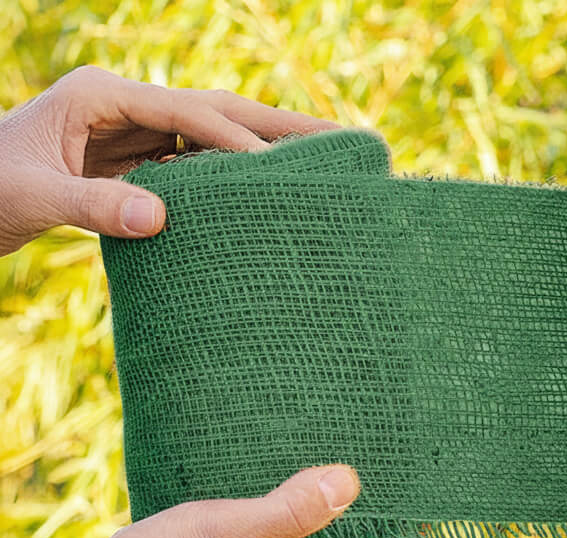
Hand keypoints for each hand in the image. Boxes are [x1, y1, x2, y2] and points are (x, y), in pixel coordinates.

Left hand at [0, 65, 338, 255]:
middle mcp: (124, 106)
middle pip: (216, 110)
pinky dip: (234, 179)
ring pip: (214, 136)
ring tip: (323, 162)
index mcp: (99, 96)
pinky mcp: (136, 163)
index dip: (234, 140)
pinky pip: (196, 167)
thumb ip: (93, 205)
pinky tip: (269, 195)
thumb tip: (162, 219)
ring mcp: (133, 132)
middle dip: (277, 125)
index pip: (185, 113)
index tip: (279, 171)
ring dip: (265, 149)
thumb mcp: (34, 196)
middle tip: (339, 139)